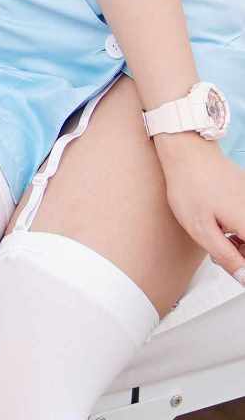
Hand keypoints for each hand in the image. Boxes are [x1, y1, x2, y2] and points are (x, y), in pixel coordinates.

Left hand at [157, 137, 244, 281]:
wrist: (187, 150)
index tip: (233, 267)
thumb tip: (244, 277)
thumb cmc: (191, 183)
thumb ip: (226, 257)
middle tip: (220, 254)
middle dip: (242, 256)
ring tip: (217, 237)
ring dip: (241, 243)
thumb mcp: (202, 230)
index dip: (244, 267)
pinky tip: (221, 223)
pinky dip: (239, 227)